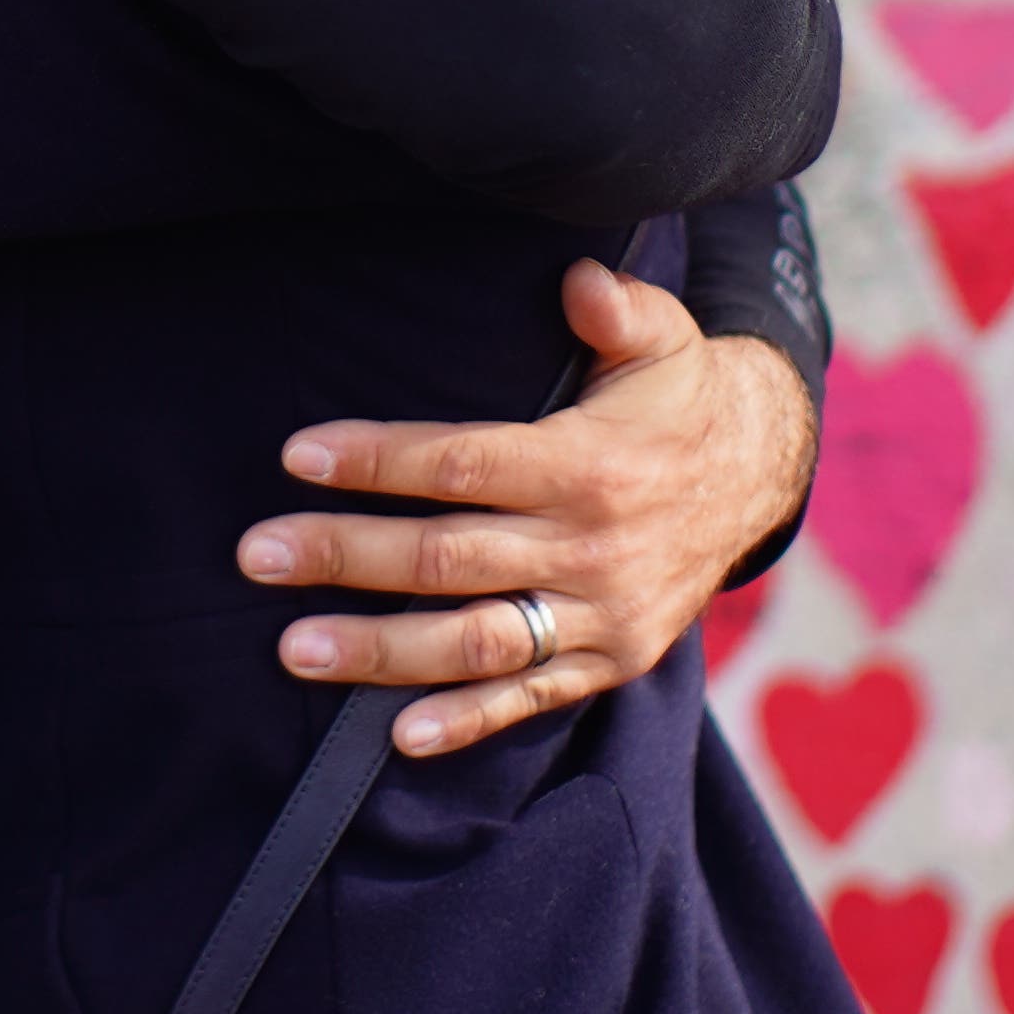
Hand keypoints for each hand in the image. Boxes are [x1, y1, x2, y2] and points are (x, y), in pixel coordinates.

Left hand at [235, 262, 818, 756]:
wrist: (757, 480)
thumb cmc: (677, 399)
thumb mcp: (665, 339)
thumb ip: (619, 309)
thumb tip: (578, 280)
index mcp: (590, 465)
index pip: (466, 464)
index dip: (380, 461)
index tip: (299, 456)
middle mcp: (593, 547)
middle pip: (449, 556)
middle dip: (347, 555)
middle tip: (257, 555)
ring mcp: (603, 615)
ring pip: (477, 641)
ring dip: (382, 651)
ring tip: (294, 648)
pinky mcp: (611, 662)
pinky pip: (531, 699)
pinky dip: (467, 721)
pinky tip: (396, 733)